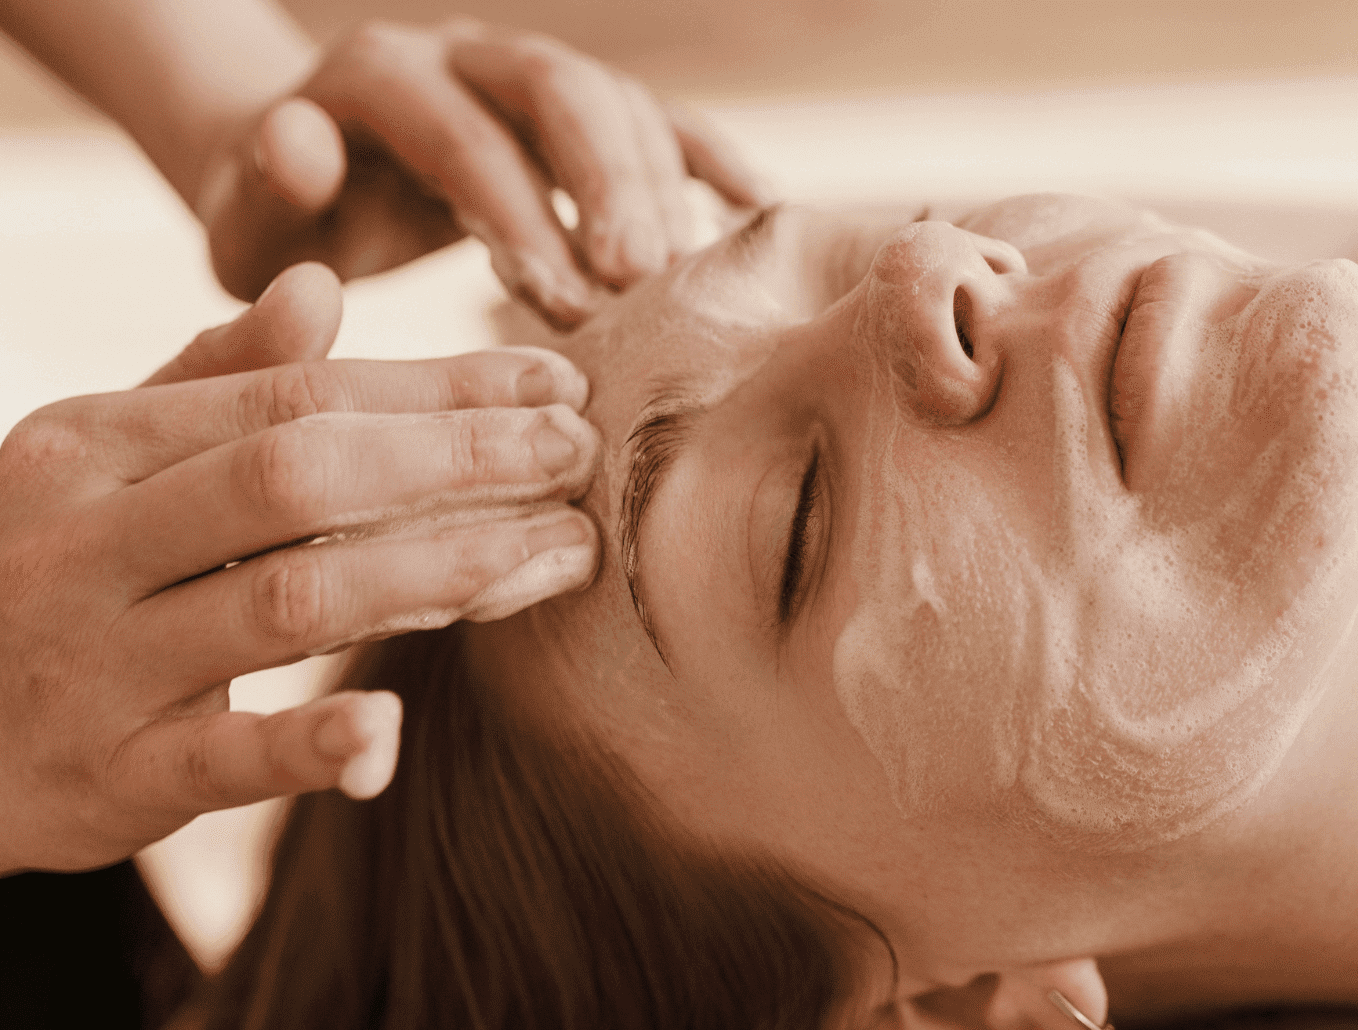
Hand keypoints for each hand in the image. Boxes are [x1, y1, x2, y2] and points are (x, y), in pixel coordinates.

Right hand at [0, 263, 601, 873]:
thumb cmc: (38, 571)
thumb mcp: (97, 460)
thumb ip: (208, 379)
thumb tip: (320, 285)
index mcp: (94, 444)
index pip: (297, 395)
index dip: (439, 388)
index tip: (557, 385)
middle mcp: (89, 539)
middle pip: (304, 477)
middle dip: (459, 459)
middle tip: (580, 458)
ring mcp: (93, 660)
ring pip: (289, 600)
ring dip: (442, 572)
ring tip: (561, 555)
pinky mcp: (104, 779)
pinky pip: (218, 757)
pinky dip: (309, 744)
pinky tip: (394, 731)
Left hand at [196, 17, 767, 329]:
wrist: (317, 180)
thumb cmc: (288, 225)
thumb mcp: (249, 220)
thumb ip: (265, 188)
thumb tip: (301, 144)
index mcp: (379, 75)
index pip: (461, 133)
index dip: (516, 211)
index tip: (557, 301)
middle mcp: (465, 53)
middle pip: (558, 88)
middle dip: (607, 181)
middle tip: (642, 277)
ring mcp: (531, 75)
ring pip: (617, 101)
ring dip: (660, 186)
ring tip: (686, 279)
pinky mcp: (583, 112)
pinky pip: (663, 120)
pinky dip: (713, 161)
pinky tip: (760, 213)